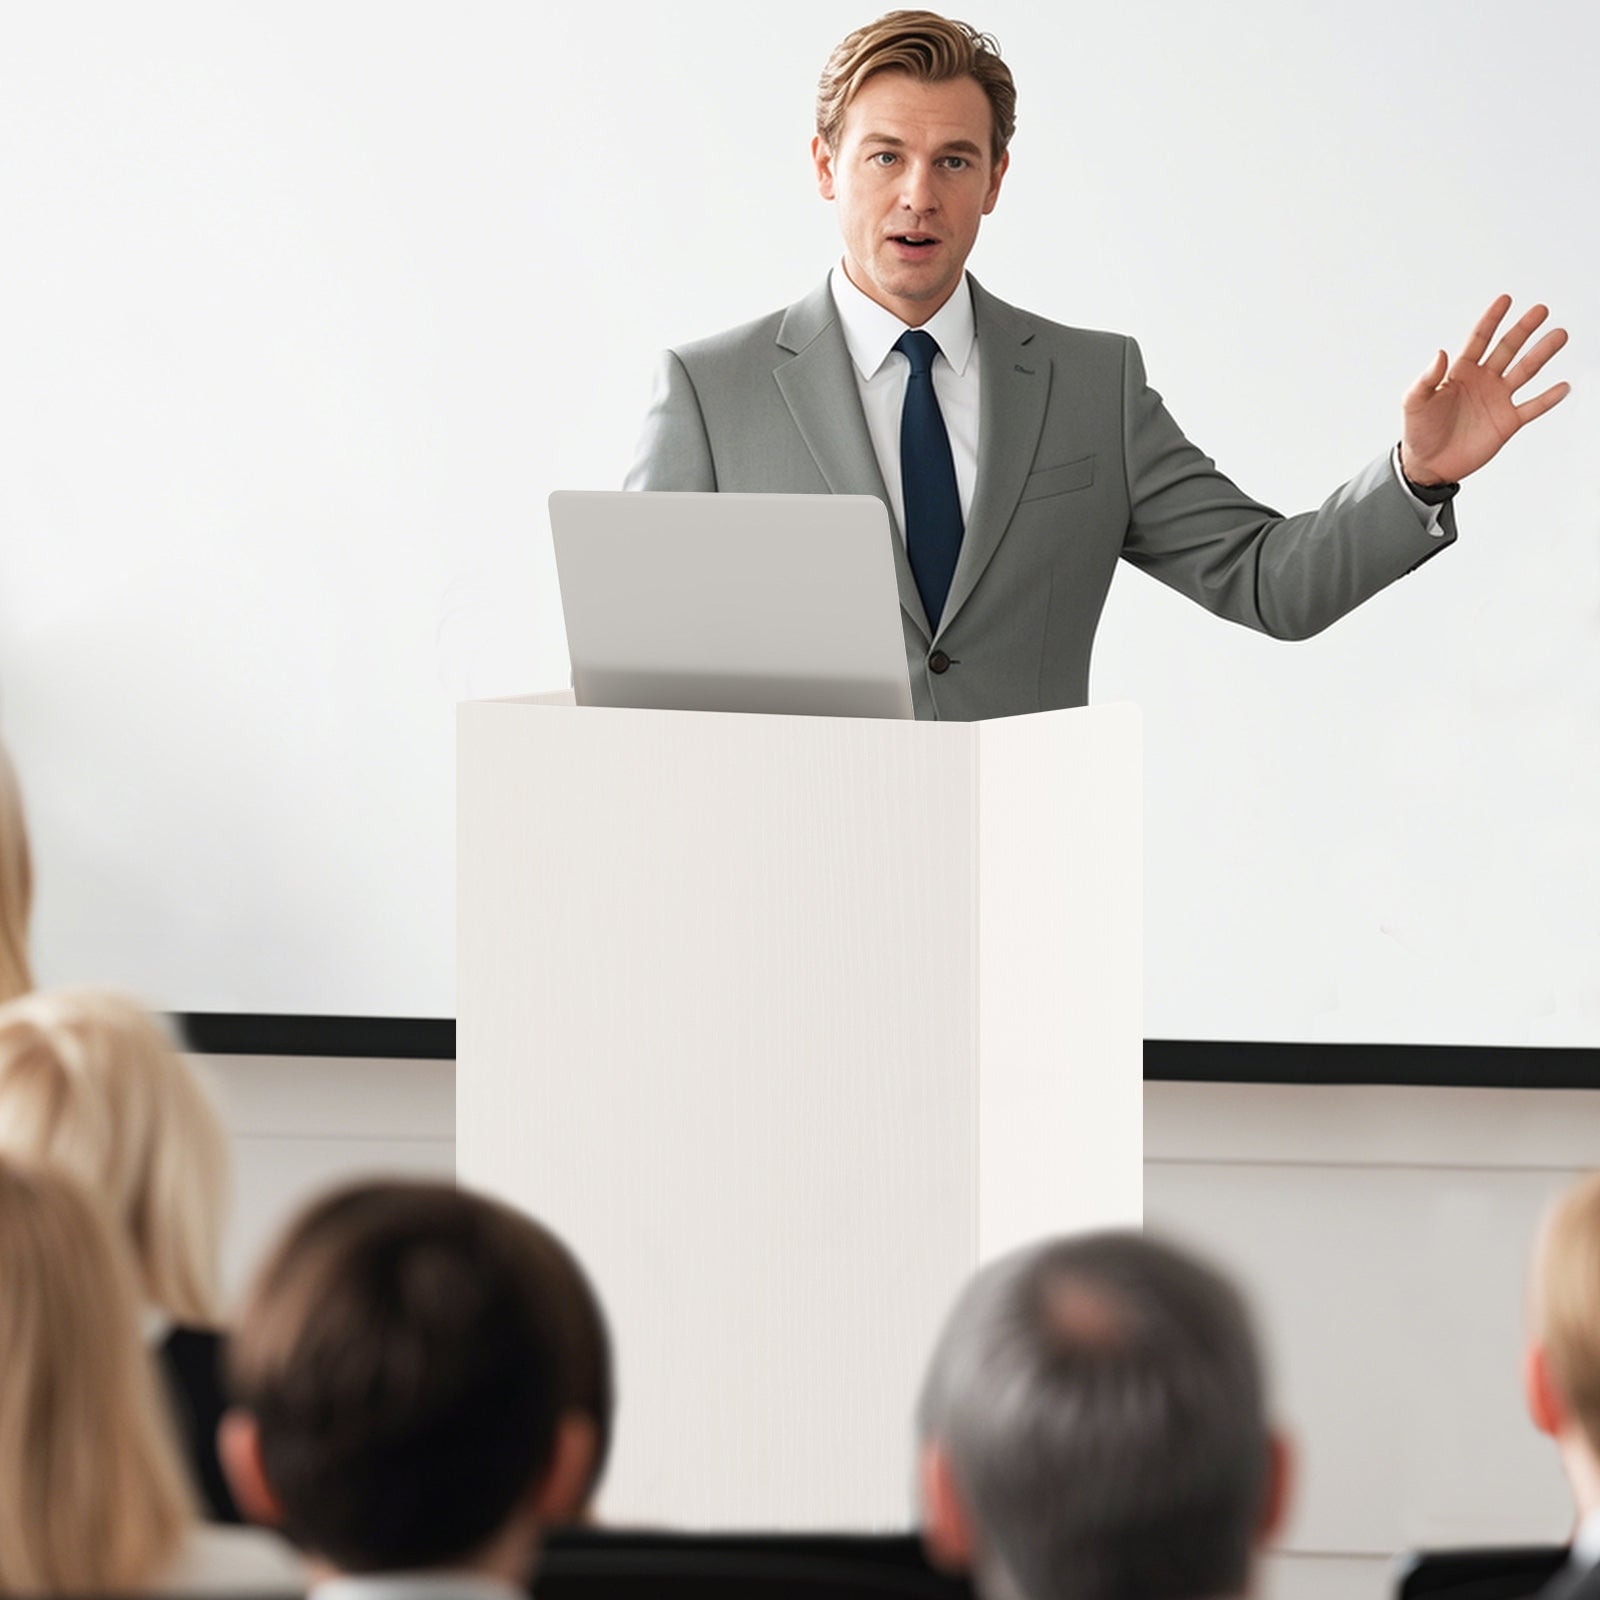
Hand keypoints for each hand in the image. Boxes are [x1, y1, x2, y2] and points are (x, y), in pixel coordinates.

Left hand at [1400, 295, 1569, 485]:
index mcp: (1461, 372)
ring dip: (1542, 353)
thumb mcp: (1414, 403)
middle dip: (1524, 329)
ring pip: (1525, 371)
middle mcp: (1483, 381)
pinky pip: (1532, 407)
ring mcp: (1498, 400)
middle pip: (1508, 349)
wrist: (1428, 465)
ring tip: (1559, 336)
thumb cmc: (1419, 432)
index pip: (1479, 339)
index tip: (1505, 300)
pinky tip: (1562, 386)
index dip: (1491, 320)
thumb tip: (1440, 353)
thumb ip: (1426, 379)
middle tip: (1541, 310)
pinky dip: (1548, 398)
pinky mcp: (1507, 422)